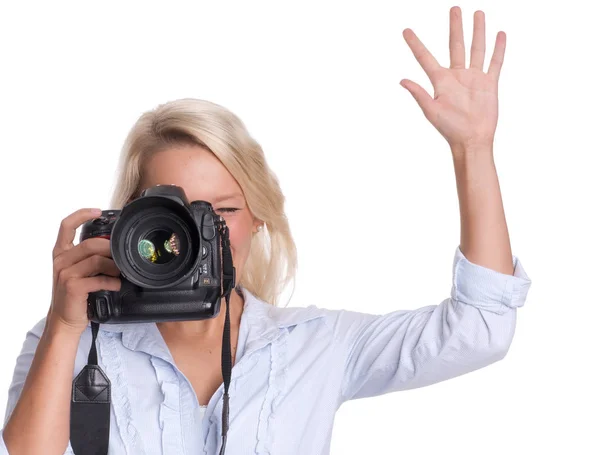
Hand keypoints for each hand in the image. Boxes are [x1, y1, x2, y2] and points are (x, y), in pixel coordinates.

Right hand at [47, 208, 121, 334]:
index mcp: (61, 253)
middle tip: (122, 258)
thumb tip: (115, 248)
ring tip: (121, 273)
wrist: (65, 320)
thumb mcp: (78, 271)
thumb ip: (90, 257)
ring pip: (97, 260)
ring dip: (114, 266)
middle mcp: (61, 260)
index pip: (66, 226)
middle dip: (111, 249)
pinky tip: (116, 286)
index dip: (82, 215)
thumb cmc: (76, 295)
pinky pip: (99, 278)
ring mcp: (65, 273)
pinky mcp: (73, 286)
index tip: (98, 211)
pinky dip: (112, 282)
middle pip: (91, 244)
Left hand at [400, 6, 504, 152]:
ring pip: (476, 48)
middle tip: (454, 8)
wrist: (472, 140)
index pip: (425, 57)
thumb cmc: (450, 129)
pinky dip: (498, 49)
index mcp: (440, 81)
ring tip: (478, 13)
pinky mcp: (489, 84)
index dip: (415, 44)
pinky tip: (499, 34)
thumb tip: (402, 81)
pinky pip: (494, 63)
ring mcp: (474, 78)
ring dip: (477, 31)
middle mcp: (456, 76)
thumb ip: (419, 93)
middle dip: (455, 27)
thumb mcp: (431, 111)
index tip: (405, 30)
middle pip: (455, 45)